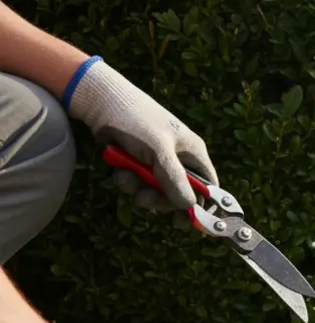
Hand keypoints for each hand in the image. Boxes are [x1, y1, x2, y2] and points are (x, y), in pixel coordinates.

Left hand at [64, 58, 217, 211]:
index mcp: (193, 153)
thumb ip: (174, 179)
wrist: (98, 101)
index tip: (185, 221)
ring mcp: (158, 161)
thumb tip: (189, 206)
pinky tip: (118, 171)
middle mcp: (179, 159)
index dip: (201, 206)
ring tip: (124, 177)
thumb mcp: (158, 151)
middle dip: (160, 199)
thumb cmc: (136, 120)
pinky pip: (139, 183)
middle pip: (180, 194)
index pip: (208, 187)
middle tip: (144, 199)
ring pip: (156, 190)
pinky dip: (129, 181)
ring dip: (139, 189)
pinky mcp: (139, 162)